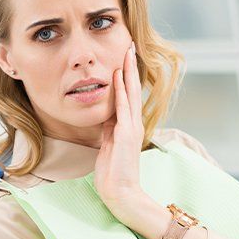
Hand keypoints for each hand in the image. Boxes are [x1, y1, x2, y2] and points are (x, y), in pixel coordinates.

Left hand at [94, 41, 158, 228]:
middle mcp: (132, 124)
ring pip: (131, 94)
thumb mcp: (108, 144)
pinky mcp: (126, 135)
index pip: (128, 95)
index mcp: (128, 126)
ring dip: (128, 72)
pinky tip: (119, 77)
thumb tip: (106, 114)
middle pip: (133, 89)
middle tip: (130, 46)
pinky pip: (123, 109)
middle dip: (130, 67)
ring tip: (127, 53)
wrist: (121, 192)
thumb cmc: (113, 172)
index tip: (123, 57)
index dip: (126, 76)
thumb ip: (109, 128)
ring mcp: (131, 128)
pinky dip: (122, 92)